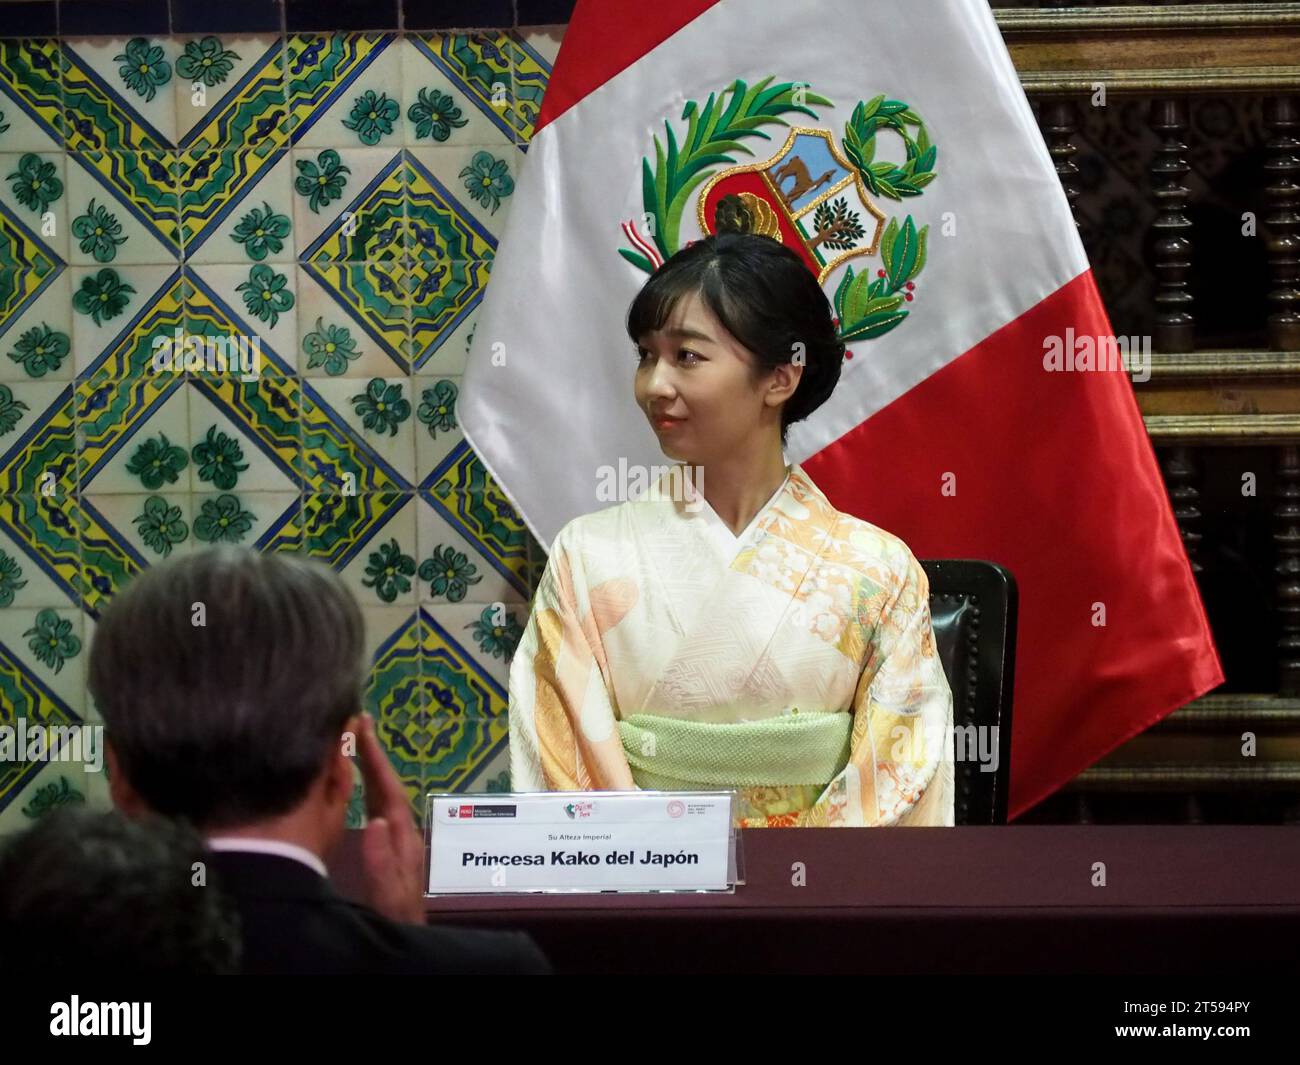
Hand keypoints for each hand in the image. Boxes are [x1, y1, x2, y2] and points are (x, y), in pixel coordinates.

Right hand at [356, 714, 425, 924]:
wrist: (403, 941)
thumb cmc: (395, 919)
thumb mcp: (388, 894)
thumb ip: (382, 861)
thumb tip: (376, 820)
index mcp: (403, 839)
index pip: (390, 790)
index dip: (376, 759)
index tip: (364, 727)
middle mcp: (401, 834)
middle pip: (387, 787)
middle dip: (373, 755)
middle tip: (357, 722)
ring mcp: (394, 841)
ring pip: (381, 796)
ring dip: (368, 769)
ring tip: (353, 743)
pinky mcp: (385, 850)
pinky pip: (373, 810)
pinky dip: (363, 791)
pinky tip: (352, 786)